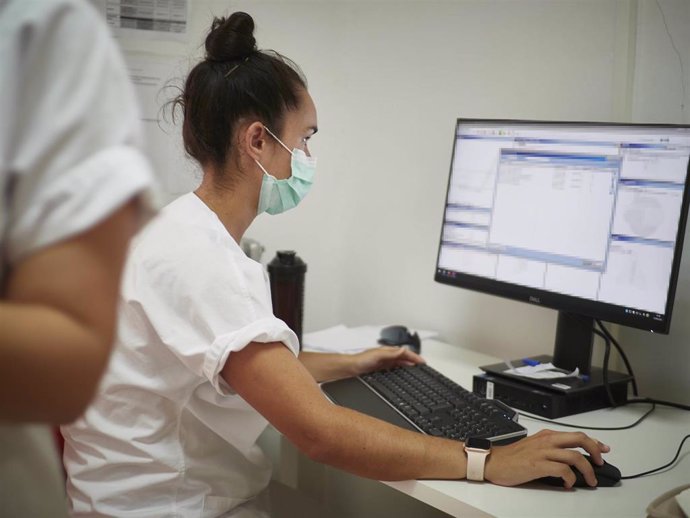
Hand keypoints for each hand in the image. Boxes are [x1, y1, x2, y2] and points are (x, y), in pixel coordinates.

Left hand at [349, 346, 424, 376]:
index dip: (415, 356)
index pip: (405, 352)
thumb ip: (391, 353)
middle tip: (422, 366)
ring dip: (408, 365)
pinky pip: (394, 369)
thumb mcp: (378, 356)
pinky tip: (402, 375)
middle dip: (414, 360)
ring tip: (416, 370)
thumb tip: (404, 349)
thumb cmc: (360, 361)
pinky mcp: (380, 369)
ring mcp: (383, 363)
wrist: (349, 368)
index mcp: (387, 351)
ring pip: (400, 363)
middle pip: (404, 357)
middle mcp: (386, 356)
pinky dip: (401, 370)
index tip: (422, 362)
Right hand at [484, 429, 610, 487]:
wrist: (492, 462)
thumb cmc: (511, 457)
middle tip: (600, 463)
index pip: (576, 435)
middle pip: (579, 439)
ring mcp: (542, 452)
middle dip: (595, 451)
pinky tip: (569, 485)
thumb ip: (550, 449)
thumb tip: (569, 459)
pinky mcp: (537, 465)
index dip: (593, 442)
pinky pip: (562, 470)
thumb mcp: (533, 447)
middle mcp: (546, 441)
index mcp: (546, 436)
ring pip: (574, 456)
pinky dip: (570, 479)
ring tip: (590, 480)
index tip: (603, 449)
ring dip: (587, 470)